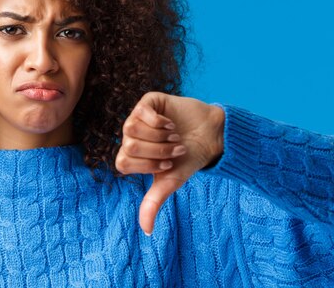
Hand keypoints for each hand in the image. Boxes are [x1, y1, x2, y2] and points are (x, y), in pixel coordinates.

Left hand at [116, 91, 225, 235]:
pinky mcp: (148, 102)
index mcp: (130, 156)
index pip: (122, 162)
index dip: (147, 165)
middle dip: (157, 151)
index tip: (168, 165)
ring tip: (174, 137)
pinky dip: (160, 122)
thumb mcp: (170, 182)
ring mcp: (137, 117)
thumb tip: (146, 230)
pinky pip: (142, 111)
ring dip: (159, 136)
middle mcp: (130, 136)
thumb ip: (153, 203)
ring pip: (131, 128)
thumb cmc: (187, 160)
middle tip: (175, 150)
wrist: (210, 136)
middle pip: (128, 145)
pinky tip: (171, 124)